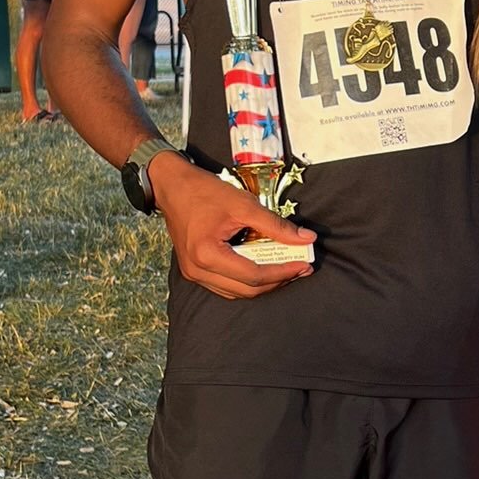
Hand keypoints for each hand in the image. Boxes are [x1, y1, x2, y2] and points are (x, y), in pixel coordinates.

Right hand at [152, 154, 315, 300]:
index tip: (304, 264)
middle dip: (277, 281)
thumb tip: (306, 238)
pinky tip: (263, 268)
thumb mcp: (244, 204)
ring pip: (237, 292)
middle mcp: (198, 270)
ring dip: (263, 284)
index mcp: (207, 254)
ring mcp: (194, 273)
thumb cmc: (204, 191)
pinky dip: (247, 281)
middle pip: (247, 290)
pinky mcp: (194, 270)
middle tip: (300, 268)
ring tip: (285, 269)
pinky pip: (226, 286)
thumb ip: (276, 225)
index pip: (254, 275)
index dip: (283, 272)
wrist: (172, 186)